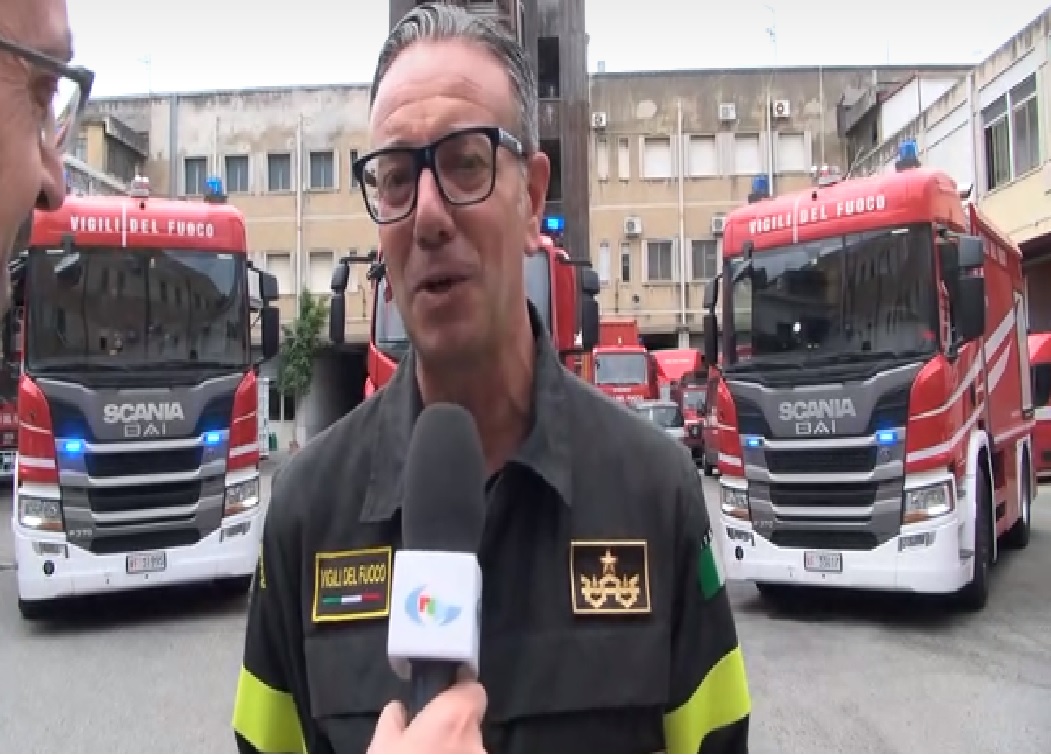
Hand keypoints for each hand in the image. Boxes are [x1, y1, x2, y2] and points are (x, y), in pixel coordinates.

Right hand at [366, 680, 487, 753]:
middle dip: (453, 727)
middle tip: (428, 737)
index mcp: (454, 718)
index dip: (461, 690)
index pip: (474, 689)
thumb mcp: (382, 745)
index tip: (446, 694)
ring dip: (455, 748)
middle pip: (470, 721)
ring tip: (429, 752)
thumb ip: (392, 720)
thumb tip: (398, 710)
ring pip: (471, 747)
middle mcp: (476, 740)